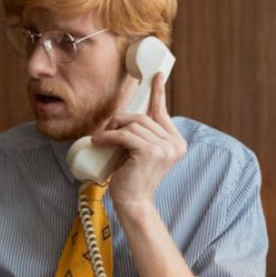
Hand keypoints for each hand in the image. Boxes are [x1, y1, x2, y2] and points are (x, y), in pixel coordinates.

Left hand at [91, 73, 186, 210]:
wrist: (132, 201)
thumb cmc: (132, 176)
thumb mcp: (141, 151)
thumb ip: (144, 134)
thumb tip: (126, 114)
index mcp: (177, 142)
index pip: (163, 113)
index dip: (158, 93)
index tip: (156, 76)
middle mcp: (175, 144)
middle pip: (143, 117)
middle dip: (121, 120)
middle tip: (106, 131)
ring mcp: (164, 148)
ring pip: (133, 125)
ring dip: (113, 129)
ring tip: (102, 139)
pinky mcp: (150, 152)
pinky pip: (124, 135)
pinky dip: (108, 136)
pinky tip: (98, 141)